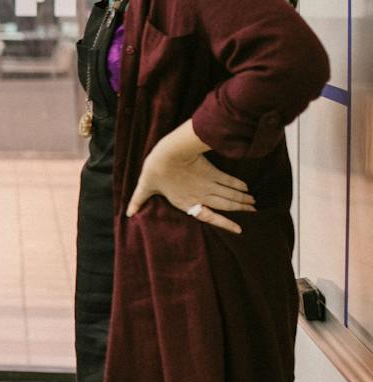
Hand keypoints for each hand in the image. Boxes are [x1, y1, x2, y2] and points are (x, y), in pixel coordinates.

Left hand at [126, 120, 254, 234]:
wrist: (169, 152)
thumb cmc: (155, 170)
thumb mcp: (145, 187)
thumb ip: (138, 200)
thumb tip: (128, 213)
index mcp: (187, 202)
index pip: (210, 217)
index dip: (226, 224)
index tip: (240, 229)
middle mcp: (201, 195)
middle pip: (226, 205)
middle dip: (241, 210)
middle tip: (253, 213)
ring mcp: (209, 184)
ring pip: (230, 194)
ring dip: (242, 199)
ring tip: (253, 203)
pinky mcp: (212, 171)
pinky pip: (228, 180)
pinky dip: (238, 185)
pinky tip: (246, 188)